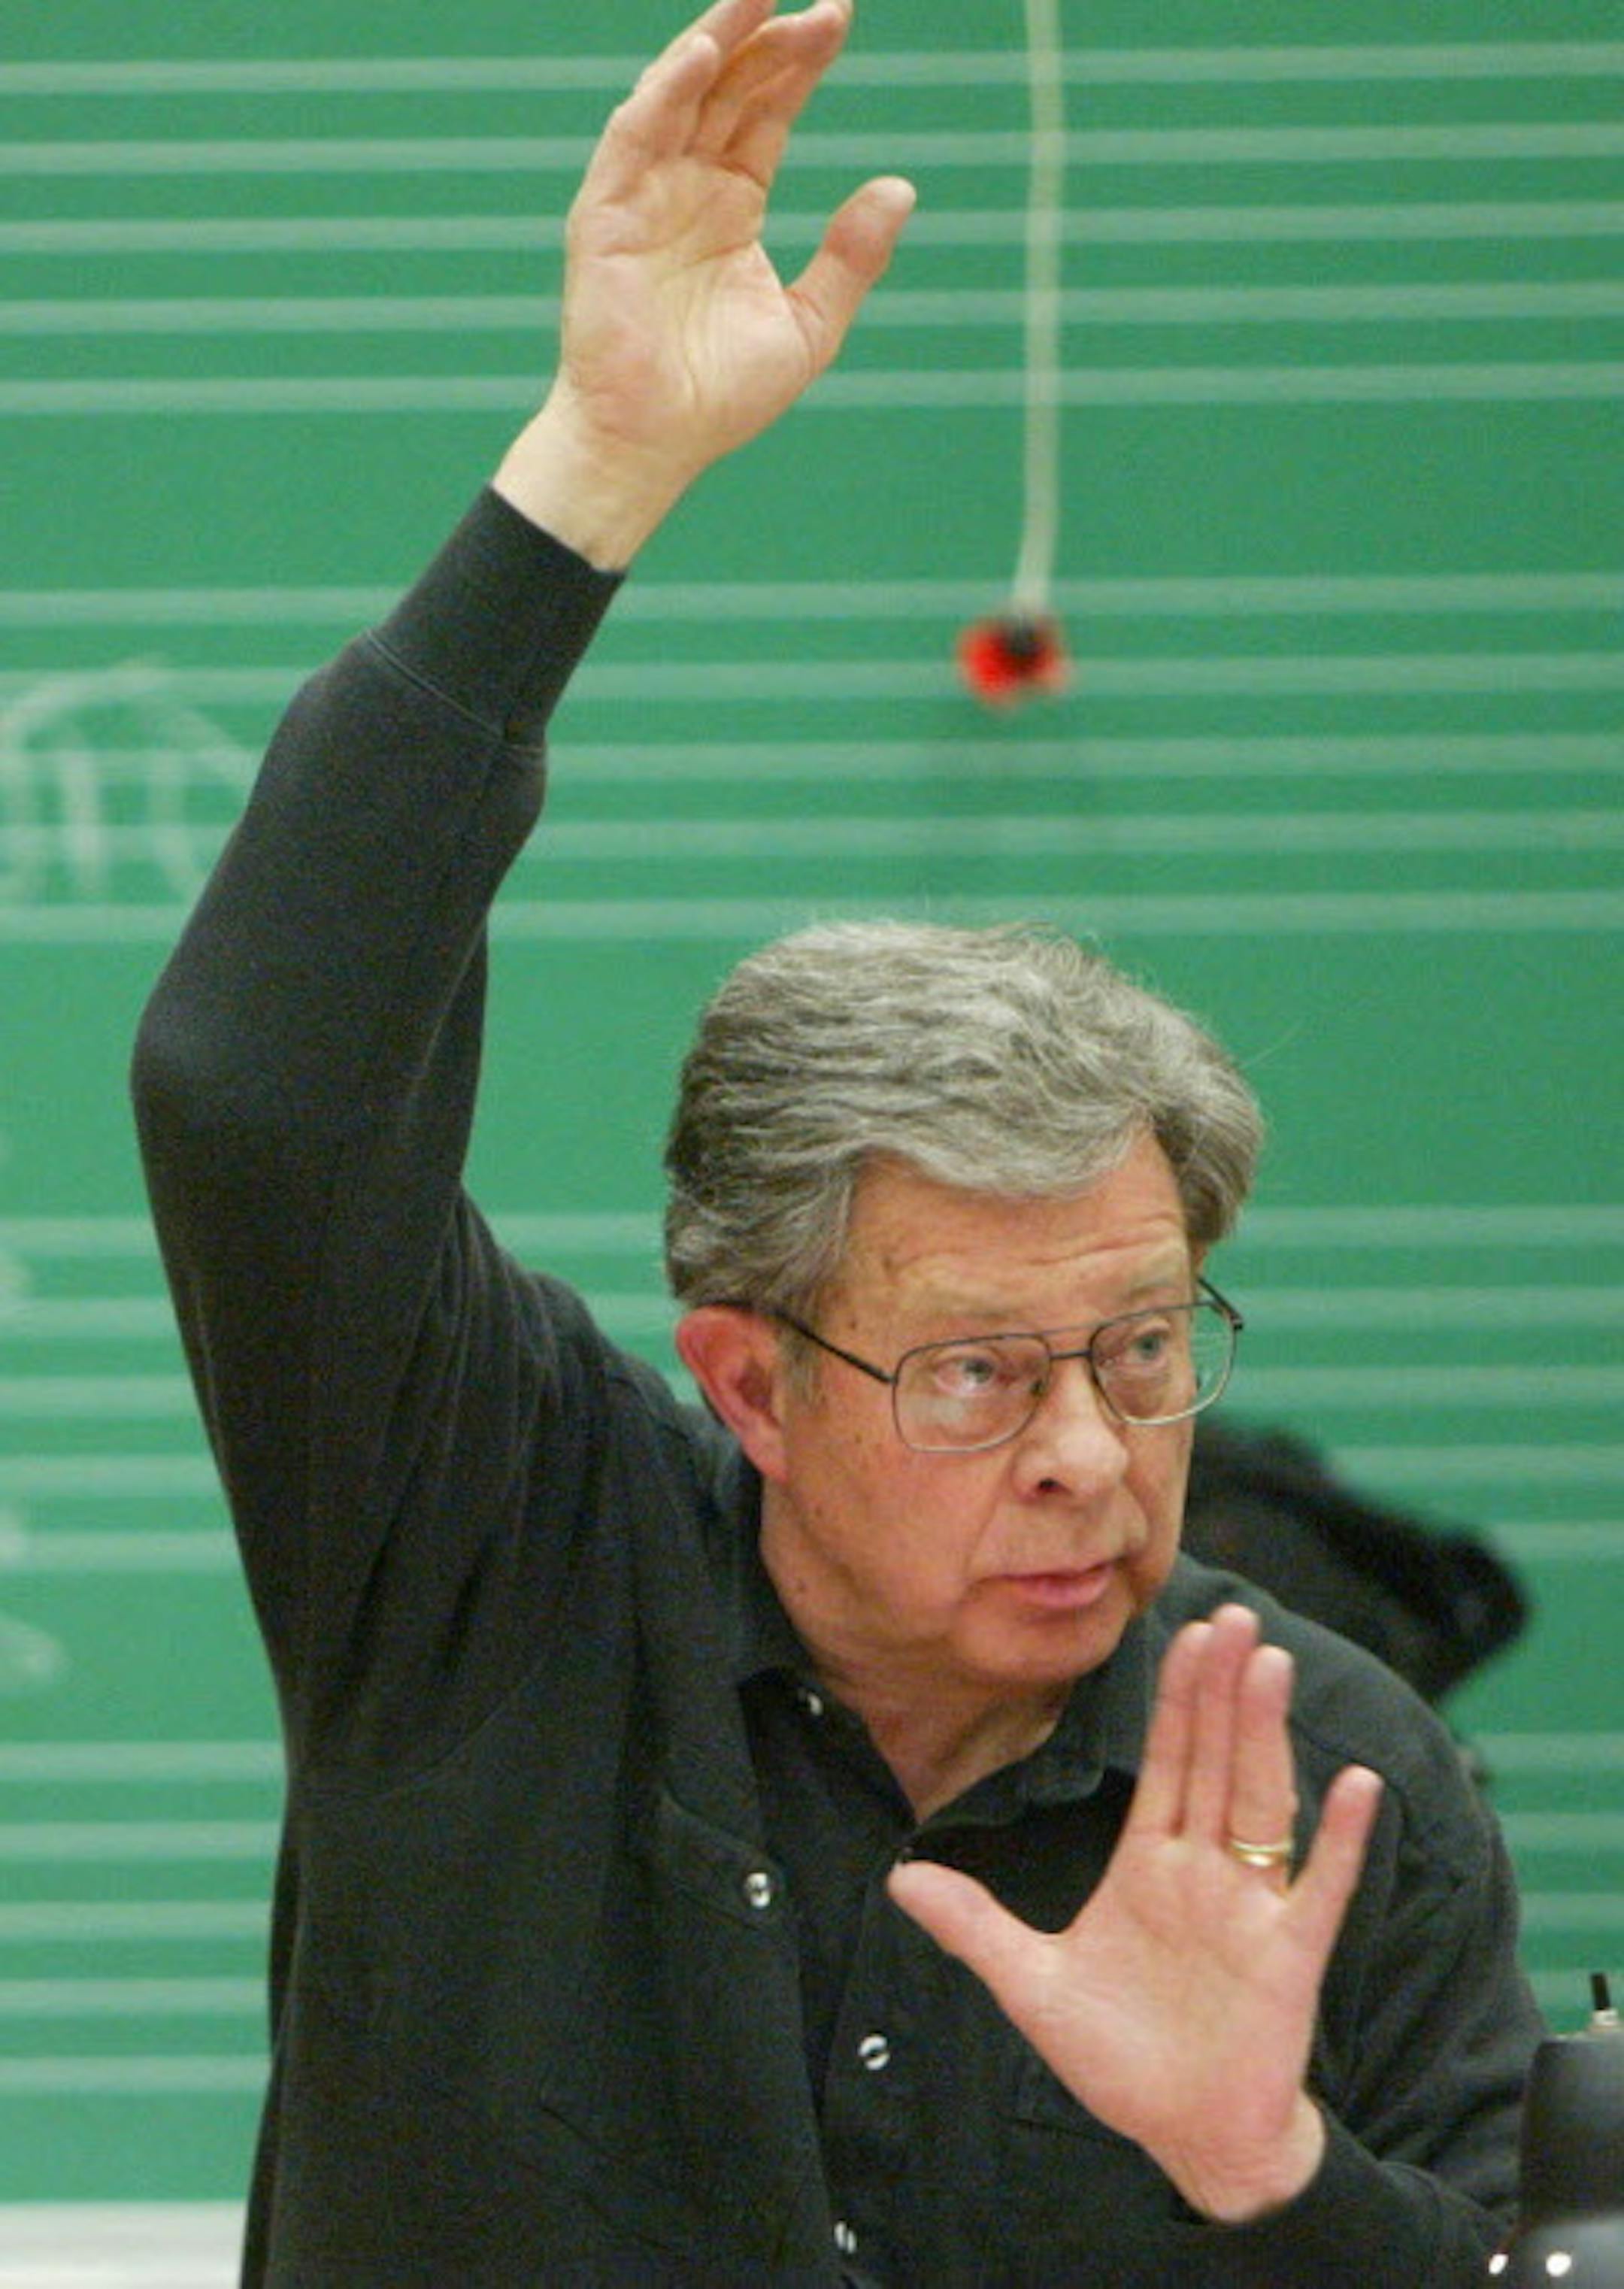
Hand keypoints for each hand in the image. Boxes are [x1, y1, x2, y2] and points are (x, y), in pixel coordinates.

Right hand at [495, 0, 915, 563]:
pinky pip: (634, 136)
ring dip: (718, 39)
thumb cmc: (720, 397)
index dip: (801, 63)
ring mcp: (643, 195)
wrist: (655, 446)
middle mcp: (686, 187)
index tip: (840, 16)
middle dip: (770, 36)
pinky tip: (704, 53)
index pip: (767, 112)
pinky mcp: (605, 215)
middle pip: (729, 88)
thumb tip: (902, 187)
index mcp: (732, 205)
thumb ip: (853, 259)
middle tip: (822, 1)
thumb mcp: (809, 324)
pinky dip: (666, 92)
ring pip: (680, 95)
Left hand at [888, 1604, 1382, 2223]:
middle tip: (1238, 1618)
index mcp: (1150, 1866)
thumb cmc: (1121, 2060)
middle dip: (1222, 1690)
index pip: (1165, 1763)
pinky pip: (1320, 1888)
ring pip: (1260, 1803)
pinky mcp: (1289, 1956)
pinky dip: (1340, 1840)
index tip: (1186, 1632)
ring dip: (1266, 1735)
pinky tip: (1354, 1787)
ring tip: (1271, 1667)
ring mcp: (1250, 1909)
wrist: (1189, 2139)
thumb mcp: (1033, 1987)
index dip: (1175, 1699)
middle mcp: (1204, 1873)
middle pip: (1214, 1761)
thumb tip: (899, 1879)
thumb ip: (974, 1927)